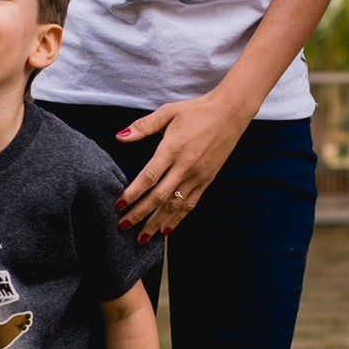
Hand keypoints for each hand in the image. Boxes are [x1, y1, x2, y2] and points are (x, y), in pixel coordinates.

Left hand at [113, 92, 249, 240]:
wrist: (229, 114)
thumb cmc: (196, 111)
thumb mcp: (167, 113)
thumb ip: (143, 127)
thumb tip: (119, 137)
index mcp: (172, 149)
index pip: (148, 177)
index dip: (132, 194)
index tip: (118, 205)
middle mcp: (185, 167)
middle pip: (158, 197)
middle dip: (139, 214)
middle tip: (122, 227)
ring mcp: (197, 176)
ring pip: (174, 206)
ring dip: (156, 223)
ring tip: (142, 238)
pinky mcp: (207, 181)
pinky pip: (190, 204)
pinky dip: (177, 219)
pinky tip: (166, 230)